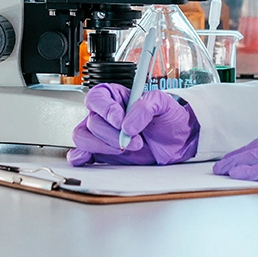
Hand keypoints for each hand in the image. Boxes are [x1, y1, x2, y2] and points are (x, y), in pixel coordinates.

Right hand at [69, 85, 200, 165]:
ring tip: (125, 150)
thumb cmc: (167, 118)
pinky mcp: (101, 152)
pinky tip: (86, 159)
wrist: (176, 142)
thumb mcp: (163, 104)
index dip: (105, 110)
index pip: (97, 98)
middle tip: (135, 140)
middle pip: (92, 122)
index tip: (119, 121)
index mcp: (114, 96)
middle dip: (113, 134)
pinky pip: (82, 154)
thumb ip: (146, 107)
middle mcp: (104, 114)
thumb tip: (127, 124)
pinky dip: (81, 157)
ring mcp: (100, 134)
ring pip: (83, 137)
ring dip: (102, 146)